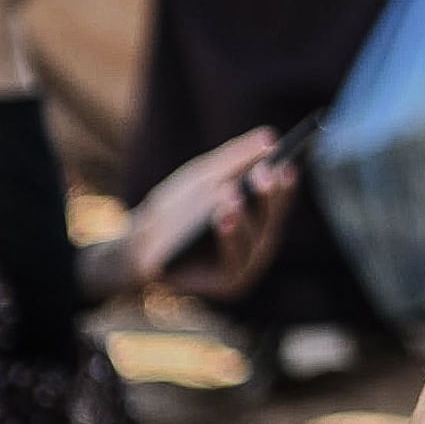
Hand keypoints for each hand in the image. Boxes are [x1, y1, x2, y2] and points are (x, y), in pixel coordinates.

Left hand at [93, 130, 294, 302]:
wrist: (138, 248)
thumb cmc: (175, 212)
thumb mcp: (203, 178)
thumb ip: (234, 160)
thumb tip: (269, 138)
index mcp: (258, 220)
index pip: (277, 201)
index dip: (285, 183)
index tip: (287, 162)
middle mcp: (258, 246)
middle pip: (271, 221)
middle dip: (269, 198)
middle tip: (266, 172)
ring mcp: (246, 268)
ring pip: (254, 242)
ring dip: (243, 217)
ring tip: (232, 193)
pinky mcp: (228, 285)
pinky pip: (234, 261)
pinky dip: (229, 238)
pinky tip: (222, 216)